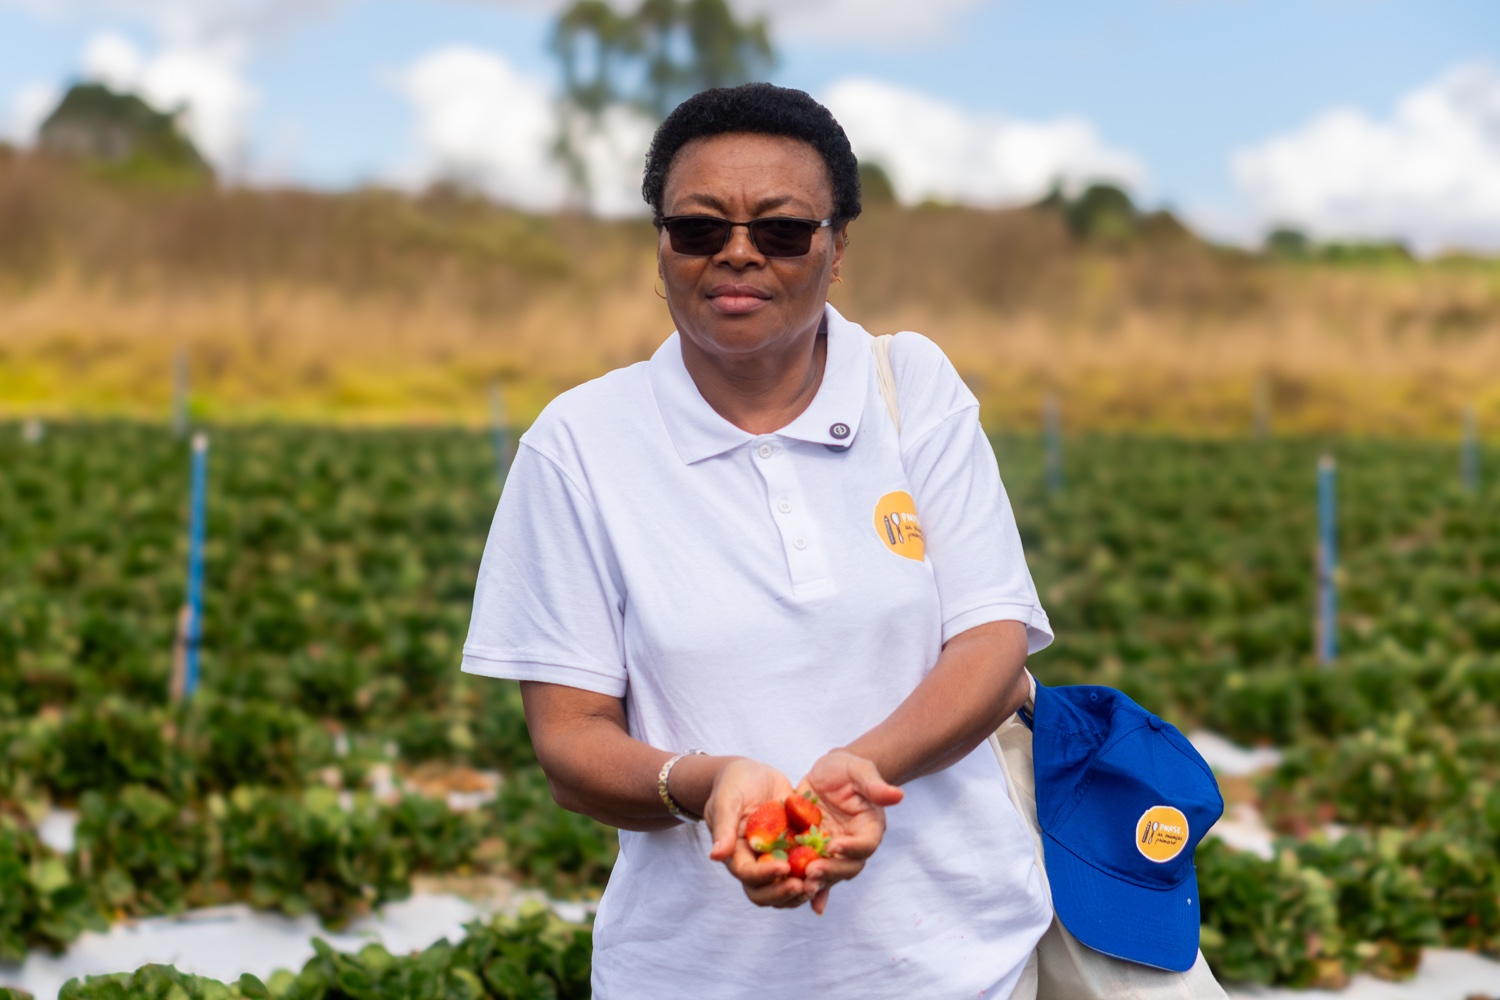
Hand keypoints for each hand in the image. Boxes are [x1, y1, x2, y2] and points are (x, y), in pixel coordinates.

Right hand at [705, 758, 809, 908]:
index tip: (784, 867)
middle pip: (764, 892)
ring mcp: (775, 858)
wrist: (751, 773)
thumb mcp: (727, 801)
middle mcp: (756, 861)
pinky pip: (803, 869)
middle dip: (783, 893)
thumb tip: (715, 855)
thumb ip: (724, 827)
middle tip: (804, 886)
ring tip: (817, 884)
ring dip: (799, 892)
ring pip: (784, 888)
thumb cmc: (732, 784)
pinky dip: (814, 874)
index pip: (748, 875)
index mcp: (736, 853)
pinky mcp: (793, 849)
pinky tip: (829, 868)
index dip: (765, 875)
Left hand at [795, 750, 903, 914]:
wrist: (829, 774)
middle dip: (832, 870)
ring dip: (819, 883)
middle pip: (849, 866)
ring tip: (803, 885)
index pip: (866, 843)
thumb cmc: (848, 769)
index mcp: (870, 827)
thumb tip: (897, 794)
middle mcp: (854, 845)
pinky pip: (816, 876)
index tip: (834, 846)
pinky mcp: (816, 854)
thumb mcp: (859, 770)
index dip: (852, 847)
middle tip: (812, 870)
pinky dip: (814, 891)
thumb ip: (875, 785)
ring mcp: (835, 853)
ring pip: (832, 875)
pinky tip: (806, 902)